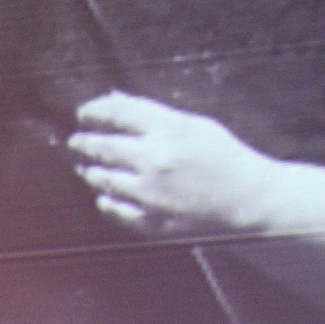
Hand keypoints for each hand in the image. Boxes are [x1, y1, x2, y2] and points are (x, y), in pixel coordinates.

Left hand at [68, 90, 272, 232]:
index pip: (117, 113)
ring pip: (105, 181)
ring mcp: (151, 195)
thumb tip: (113, 101)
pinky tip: (104, 198)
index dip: (95, 111)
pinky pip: (118, 212)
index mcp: (167, 131)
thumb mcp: (194, 124)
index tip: (84, 113)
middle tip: (76, 141)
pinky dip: (107, 203)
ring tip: (86, 168)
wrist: (248, 200)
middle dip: (85, 142)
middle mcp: (154, 161)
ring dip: (92, 172)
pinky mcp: (154, 222)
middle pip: (104, 147)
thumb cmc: (225, 157)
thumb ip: (153, 114)